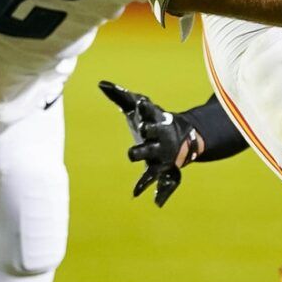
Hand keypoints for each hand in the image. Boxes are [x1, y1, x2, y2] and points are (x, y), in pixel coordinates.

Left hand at [98, 81, 203, 206]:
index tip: (141, 102)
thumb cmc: (153, 120)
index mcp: (154, 120)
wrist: (181, 138)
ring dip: (142, 161)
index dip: (145, 108)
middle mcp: (159, 137)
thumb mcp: (138, 108)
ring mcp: (160, 154)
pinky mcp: (159, 170)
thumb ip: (120, 96)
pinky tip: (144, 198)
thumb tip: (100, 83)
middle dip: (147, 133)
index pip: (150, 111)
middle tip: (142, 129)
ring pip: (151, 158)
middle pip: (152, 133)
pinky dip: (151, 189)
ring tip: (133, 166)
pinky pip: (157, 181)